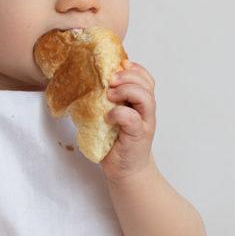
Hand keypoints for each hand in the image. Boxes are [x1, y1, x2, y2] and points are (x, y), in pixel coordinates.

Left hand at [100, 59, 156, 182]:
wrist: (126, 170)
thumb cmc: (116, 143)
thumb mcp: (113, 116)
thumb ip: (109, 101)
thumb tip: (88, 83)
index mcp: (141, 104)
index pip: (146, 79)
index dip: (135, 69)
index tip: (119, 65)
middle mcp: (146, 111)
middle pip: (147, 84)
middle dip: (128, 76)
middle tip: (110, 80)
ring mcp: (145, 123)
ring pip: (145, 97)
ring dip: (126, 91)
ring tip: (109, 95)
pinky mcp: (138, 135)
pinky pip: (132, 118)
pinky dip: (119, 113)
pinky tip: (108, 116)